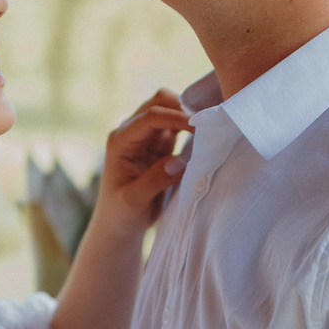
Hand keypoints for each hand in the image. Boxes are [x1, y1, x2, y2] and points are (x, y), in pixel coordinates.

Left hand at [91, 88, 192, 240]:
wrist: (120, 226)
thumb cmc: (121, 215)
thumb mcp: (134, 200)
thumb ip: (155, 180)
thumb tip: (178, 161)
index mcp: (121, 141)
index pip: (150, 118)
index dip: (175, 117)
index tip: (198, 126)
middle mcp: (132, 133)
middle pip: (159, 103)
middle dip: (182, 108)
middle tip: (206, 124)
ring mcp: (147, 138)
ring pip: (170, 110)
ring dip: (188, 116)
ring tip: (209, 128)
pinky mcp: (160, 146)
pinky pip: (178, 127)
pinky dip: (191, 127)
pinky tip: (205, 136)